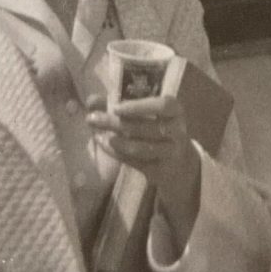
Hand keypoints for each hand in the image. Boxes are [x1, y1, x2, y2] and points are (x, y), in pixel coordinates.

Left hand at [86, 94, 201, 226]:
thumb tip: (91, 101)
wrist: (179, 162)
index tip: (115, 107)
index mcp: (175, 111)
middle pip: (145, 127)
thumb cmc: (157, 128)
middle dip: (115, 123)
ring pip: (140, 147)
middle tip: (91, 119)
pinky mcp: (160, 170)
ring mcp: (170, 153)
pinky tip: (104, 145)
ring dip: (115, 141)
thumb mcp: (147, 113)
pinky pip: (135, 162)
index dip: (139, 106)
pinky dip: (117, 153)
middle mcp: (177, 131)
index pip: (163, 105)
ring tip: (97, 136)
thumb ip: (119, 104)